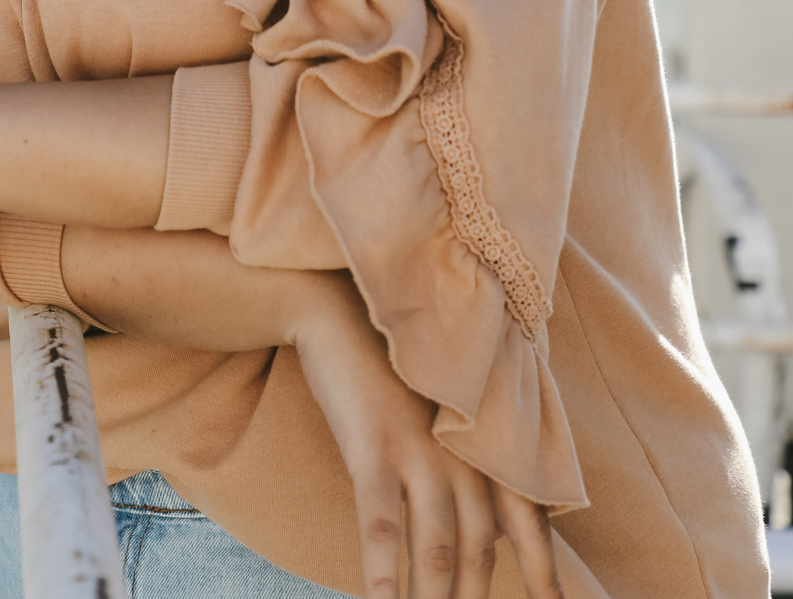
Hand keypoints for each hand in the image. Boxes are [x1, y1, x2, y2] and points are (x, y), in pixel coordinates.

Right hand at [290, 276, 562, 598]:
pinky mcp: (373, 447)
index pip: (528, 520)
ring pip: (435, 548)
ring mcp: (419, 450)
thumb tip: (489, 529)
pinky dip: (382, 574)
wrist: (339, 311)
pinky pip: (381, 525)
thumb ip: (468, 461)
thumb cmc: (388, 371)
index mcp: (483, 443)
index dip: (545, 573)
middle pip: (479, 550)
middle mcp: (462, 451)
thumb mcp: (441, 413)